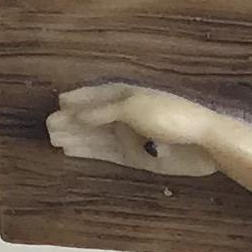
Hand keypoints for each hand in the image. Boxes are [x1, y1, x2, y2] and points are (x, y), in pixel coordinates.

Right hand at [48, 83, 223, 176]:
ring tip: (54, 140)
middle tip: (47, 128)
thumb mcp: (133, 107)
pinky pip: (107, 153)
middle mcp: (126, 115)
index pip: (96, 96)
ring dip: (76, 137)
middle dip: (71, 121)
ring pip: (96, 136)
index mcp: (126, 95)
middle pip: (93, 118)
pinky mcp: (136, 156)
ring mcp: (131, 136)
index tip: (57, 104)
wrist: (204, 144)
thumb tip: (74, 112)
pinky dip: (89, 151)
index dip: (77, 99)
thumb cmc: (170, 117)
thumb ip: (103, 110)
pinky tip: (73, 151)